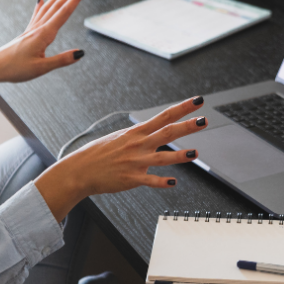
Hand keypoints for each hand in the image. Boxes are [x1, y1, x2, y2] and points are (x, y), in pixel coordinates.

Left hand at [0, 0, 87, 96]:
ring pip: (48, 8)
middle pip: (57, 6)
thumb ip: (62, 60)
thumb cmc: (14, 68)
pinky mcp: (26, 33)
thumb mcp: (41, 68)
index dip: (75, 0)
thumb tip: (80, 53)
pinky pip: (36, 15)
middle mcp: (38, 28)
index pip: (63, 13)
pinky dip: (40, 6)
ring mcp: (31, 29)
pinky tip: (40, 0)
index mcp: (43, 35)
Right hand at [36, 96, 207, 221]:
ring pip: (162, 158)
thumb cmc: (98, 154)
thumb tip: (151, 132)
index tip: (197, 101)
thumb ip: (138, 136)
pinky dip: (162, 182)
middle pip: (167, 133)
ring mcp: (136, 162)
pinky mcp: (131, 179)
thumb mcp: (119, 137)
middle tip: (204, 120)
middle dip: (187, 126)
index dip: (182, 108)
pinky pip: (150, 181)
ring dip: (180, 155)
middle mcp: (138, 145)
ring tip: (195, 153)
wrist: (80, 170)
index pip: (164, 116)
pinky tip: (174, 182)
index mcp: (136, 132)